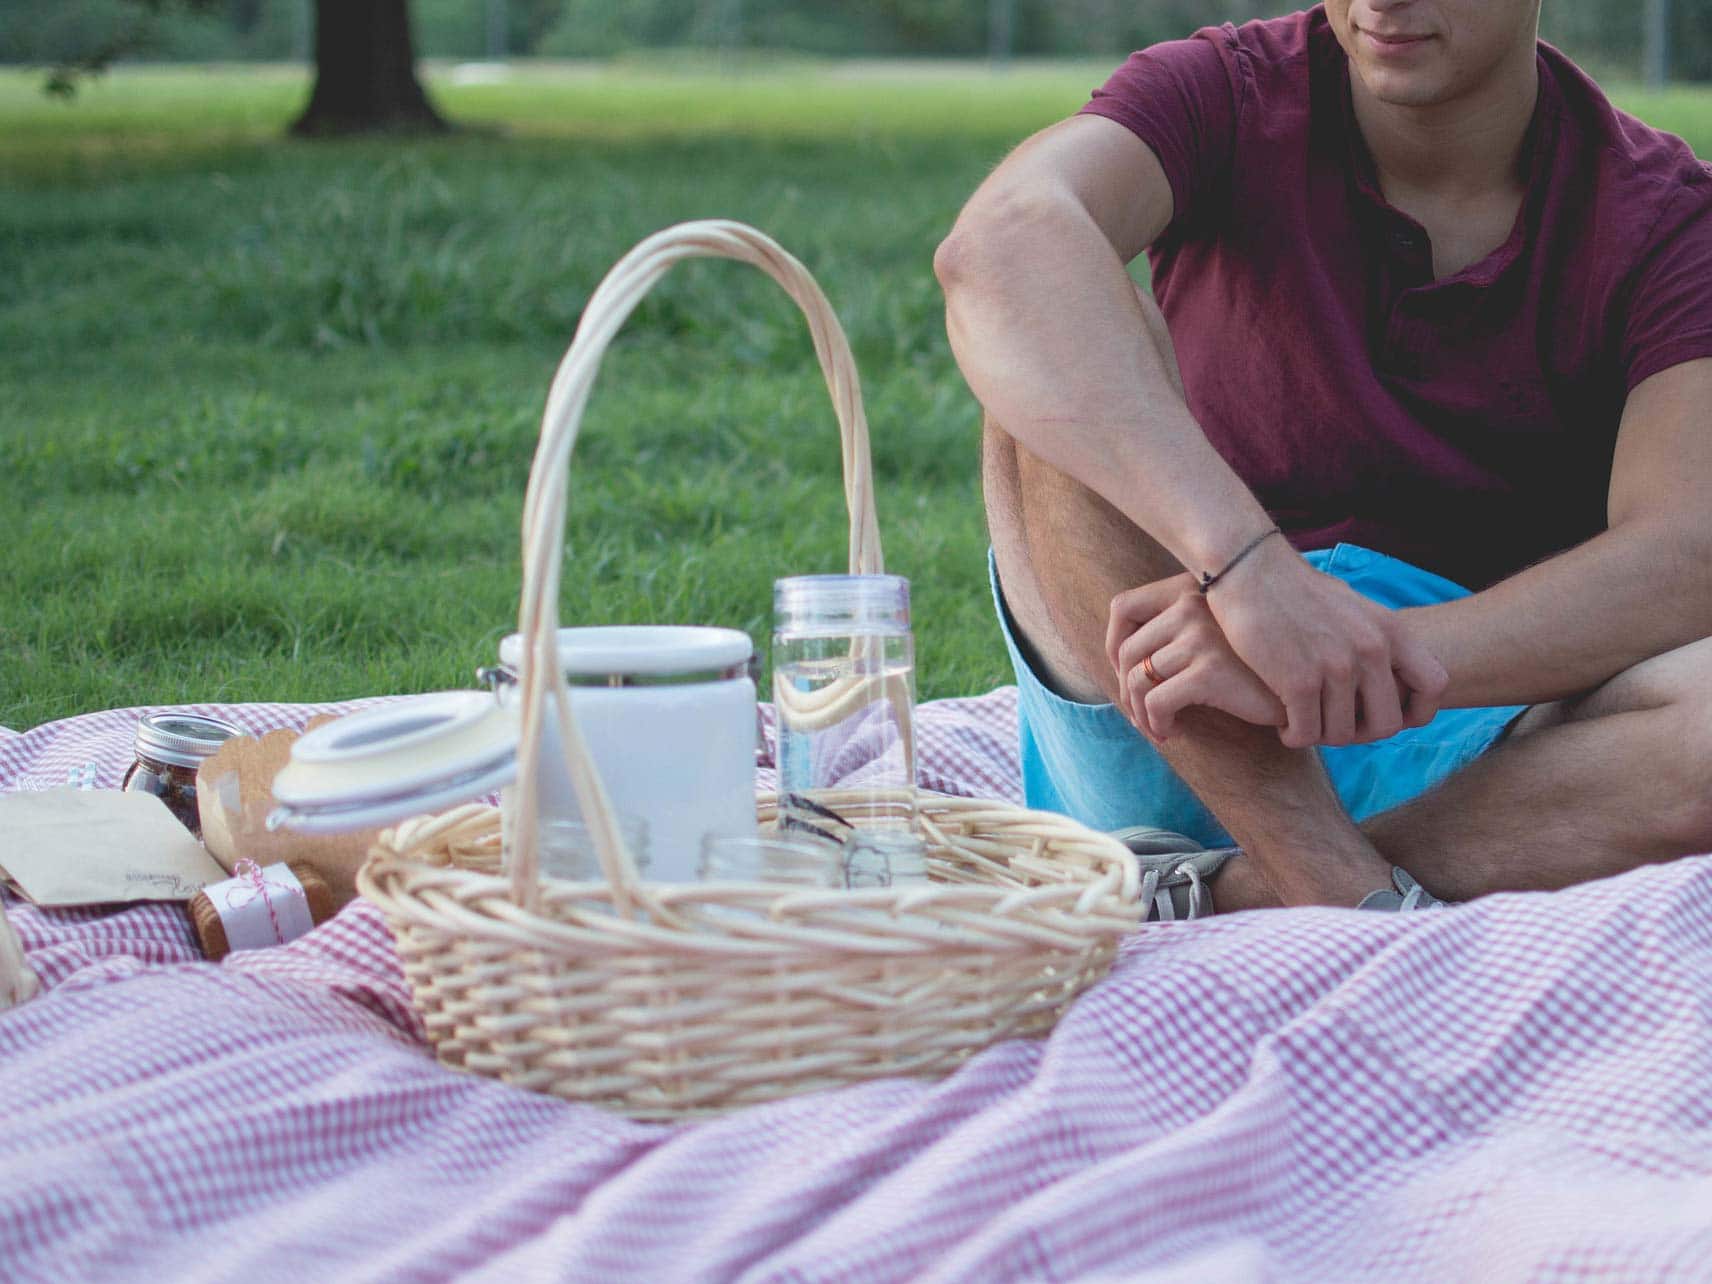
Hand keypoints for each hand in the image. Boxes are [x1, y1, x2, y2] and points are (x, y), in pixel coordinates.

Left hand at [1106, 574, 1284, 739]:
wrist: (1306, 683)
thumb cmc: (1257, 664)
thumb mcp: (1215, 633)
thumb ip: (1177, 631)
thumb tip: (1121, 664)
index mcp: (1189, 589)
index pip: (1122, 607)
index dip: (1113, 646)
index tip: (1128, 675)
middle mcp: (1191, 605)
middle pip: (1127, 652)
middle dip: (1128, 691)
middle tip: (1143, 715)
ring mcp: (1200, 636)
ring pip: (1138, 681)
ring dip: (1142, 714)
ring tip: (1158, 728)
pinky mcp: (1209, 671)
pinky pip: (1157, 703)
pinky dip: (1156, 723)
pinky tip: (1172, 731)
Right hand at [1199, 537, 1446, 746]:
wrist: (1249, 570)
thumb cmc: (1295, 588)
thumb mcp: (1352, 607)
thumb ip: (1374, 639)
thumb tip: (1386, 671)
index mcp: (1390, 630)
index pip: (1434, 685)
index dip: (1416, 712)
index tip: (1391, 716)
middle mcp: (1371, 650)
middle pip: (1386, 724)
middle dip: (1360, 734)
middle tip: (1335, 725)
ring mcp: (1336, 666)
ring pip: (1341, 734)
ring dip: (1321, 735)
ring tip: (1304, 723)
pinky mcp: (1298, 681)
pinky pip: (1306, 733)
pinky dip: (1294, 736)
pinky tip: (1283, 725)